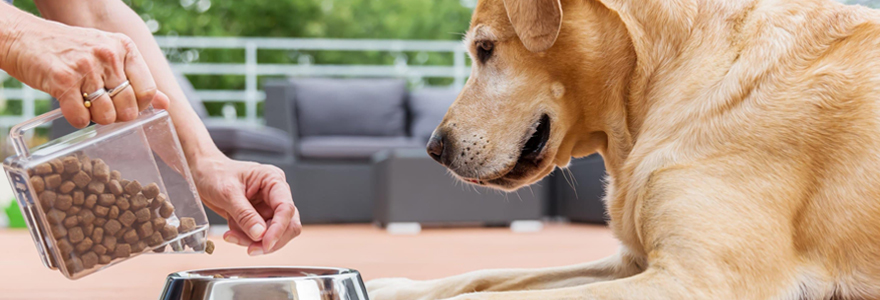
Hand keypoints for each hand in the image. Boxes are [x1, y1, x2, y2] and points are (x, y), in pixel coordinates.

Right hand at [2, 14, 168, 127]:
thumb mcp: (108, 56)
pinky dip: (77, 120)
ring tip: (85, 104)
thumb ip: (136, 79)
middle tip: (101, 107)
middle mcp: (108, 54)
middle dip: (117, 116)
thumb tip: (165, 104)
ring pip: (107, 116)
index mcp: (124, 48)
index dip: (138, 106)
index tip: (124, 104)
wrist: (25, 39)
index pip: (148, 90)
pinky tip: (71, 108)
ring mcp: (86, 66)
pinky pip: (81, 118)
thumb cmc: (70, 51)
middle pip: (129, 107)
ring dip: (96, 119)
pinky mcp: (63, 80)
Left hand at [192, 155, 300, 255]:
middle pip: (287, 224)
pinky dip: (245, 239)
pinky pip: (258, 236)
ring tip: (231, 235)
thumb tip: (260, 234)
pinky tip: (231, 233)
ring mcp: (267, 207)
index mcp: (273, 180)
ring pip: (273, 233)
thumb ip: (245, 214)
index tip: (266, 244)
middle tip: (251, 249)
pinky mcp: (258, 217)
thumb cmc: (214, 173)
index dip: (279, 228)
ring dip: (253, 240)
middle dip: (269, 239)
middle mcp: (275, 194)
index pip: (286, 208)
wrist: (202, 174)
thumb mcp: (227, 193)